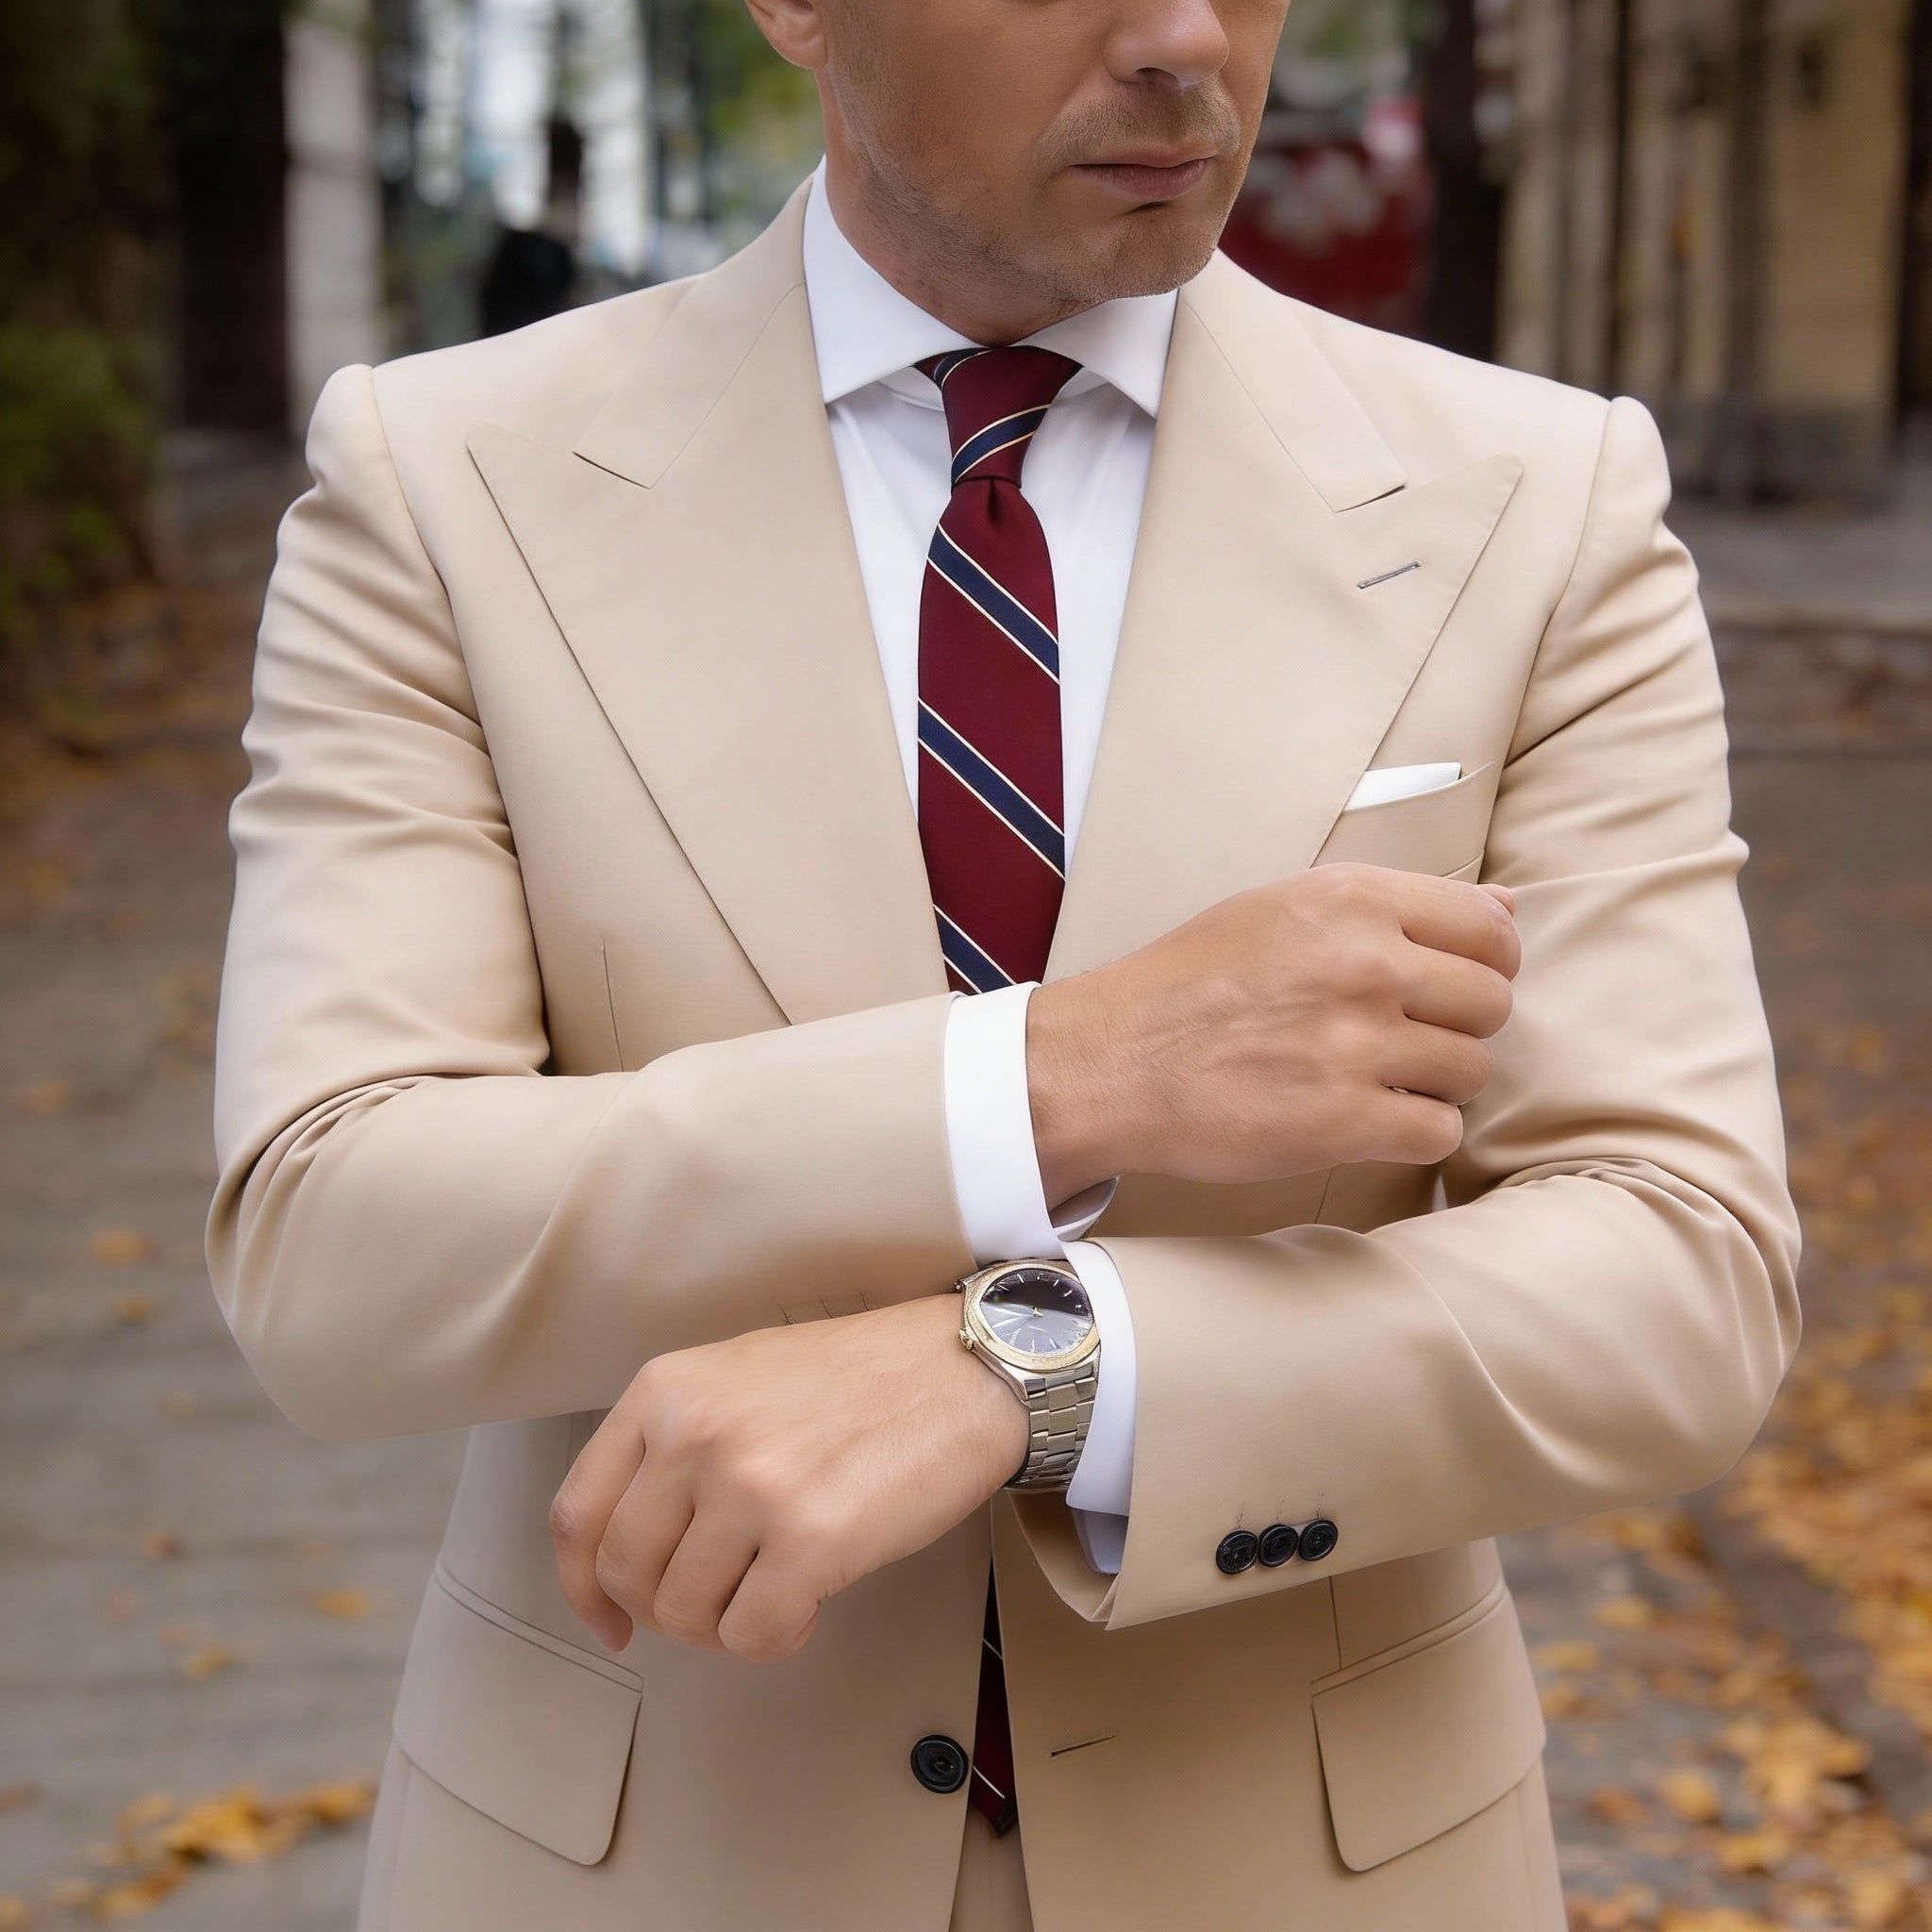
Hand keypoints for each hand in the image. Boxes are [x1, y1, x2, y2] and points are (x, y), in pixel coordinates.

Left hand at [550, 1295, 1027, 1662]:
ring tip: (778, 1587)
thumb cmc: (860, 1379)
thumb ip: (675, 1445)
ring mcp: (749, 1486)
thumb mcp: (739, 1380)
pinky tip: (811, 1603)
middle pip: (625, 1573)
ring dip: (726, 1623)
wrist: (964, 1368)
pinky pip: (751, 1635)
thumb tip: (632, 1557)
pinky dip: (777, 1638)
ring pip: (684, 1614)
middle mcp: (694, 1433)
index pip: (578, 1512)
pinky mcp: (810, 1538)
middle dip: (666, 1611)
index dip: (583, 1586)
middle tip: (720, 1601)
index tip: (609, 1620)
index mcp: (666, 1390)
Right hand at [1028, 865, 1519, 1200]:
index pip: (1491, 928)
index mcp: (1353, 900)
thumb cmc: (1192, 982)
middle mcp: (1365, 963)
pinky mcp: (1344, 1120)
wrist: (1113, 1060)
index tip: (1452, 985)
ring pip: (1472, 1069)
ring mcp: (1357, 1043)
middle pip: (1491, 1001)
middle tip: (1407, 1039)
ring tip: (1378, 1080)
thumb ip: (1396, 906)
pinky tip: (1370, 1120)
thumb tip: (1508, 906)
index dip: (1486, 963)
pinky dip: (1415, 1132)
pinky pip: (1440, 1131)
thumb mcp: (1285, 908)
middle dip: (1460, 1025)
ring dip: (1437, 1082)